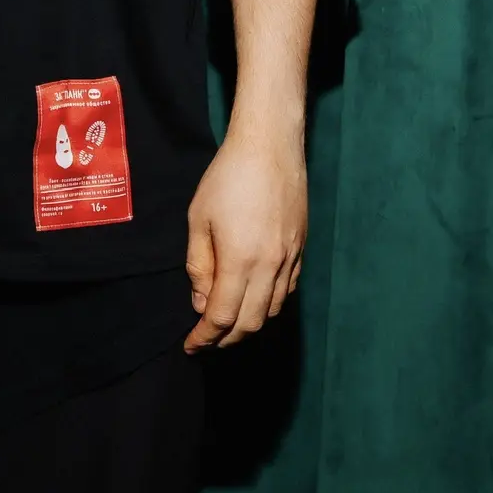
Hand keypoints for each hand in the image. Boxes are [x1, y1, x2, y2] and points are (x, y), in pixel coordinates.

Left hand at [183, 122, 306, 351]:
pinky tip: (255, 298)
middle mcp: (271, 266)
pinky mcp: (302, 247)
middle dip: (227, 338)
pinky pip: (288, 289)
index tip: (191, 346)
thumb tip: (201, 303)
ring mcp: (291, 258)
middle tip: (207, 340)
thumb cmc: (227, 177)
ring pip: (273, 309)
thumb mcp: (199, 218)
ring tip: (229, 323)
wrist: (270, 145)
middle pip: (252, 322)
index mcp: (241, 260)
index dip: (205, 337)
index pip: (223, 316)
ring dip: (250, 324)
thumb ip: (199, 265)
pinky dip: (270, 303)